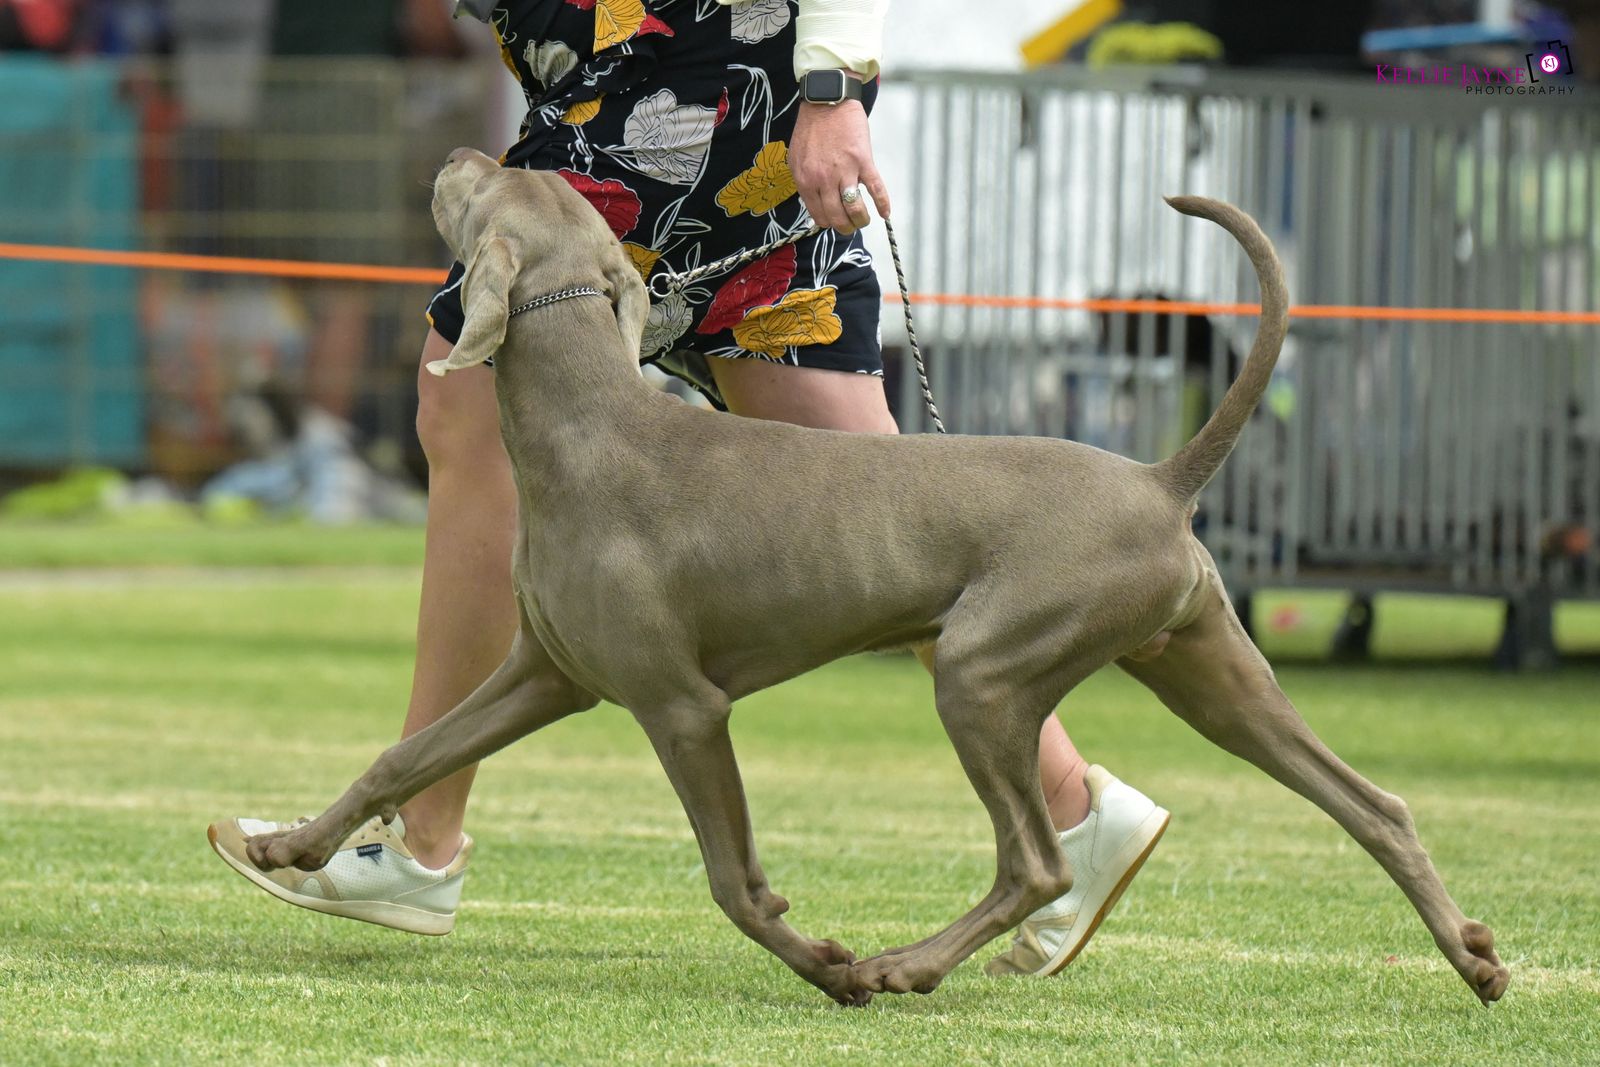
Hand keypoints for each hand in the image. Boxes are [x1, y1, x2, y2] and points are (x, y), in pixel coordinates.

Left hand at [788, 96, 890, 235]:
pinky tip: (885, 213)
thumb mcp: (796, 159)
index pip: (819, 216)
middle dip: (846, 227)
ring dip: (861, 220)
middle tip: (851, 225)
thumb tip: (814, 203)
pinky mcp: (863, 161)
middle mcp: (823, 180)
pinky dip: (883, 204)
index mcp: (805, 181)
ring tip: (864, 219)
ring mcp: (844, 171)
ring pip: (855, 209)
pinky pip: (876, 189)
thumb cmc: (811, 129)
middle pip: (837, 218)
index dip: (829, 223)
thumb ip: (804, 182)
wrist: (827, 101)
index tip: (835, 220)